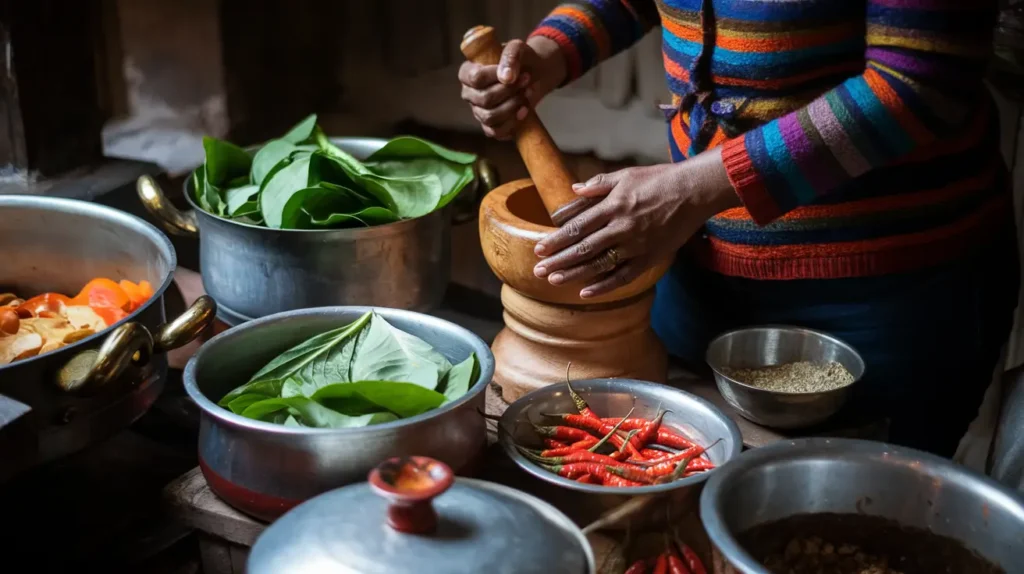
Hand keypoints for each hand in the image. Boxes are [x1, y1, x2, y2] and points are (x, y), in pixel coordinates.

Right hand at [459, 37, 565, 139]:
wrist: (534, 74)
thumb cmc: (520, 59)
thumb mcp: (517, 48)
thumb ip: (510, 56)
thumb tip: (507, 77)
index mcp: (467, 73)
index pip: (475, 78)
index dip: (495, 76)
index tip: (513, 72)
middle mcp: (469, 94)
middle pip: (484, 99)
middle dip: (510, 91)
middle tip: (527, 79)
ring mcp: (478, 111)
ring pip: (490, 116)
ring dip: (513, 105)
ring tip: (527, 92)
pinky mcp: (490, 126)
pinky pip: (496, 132)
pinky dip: (513, 122)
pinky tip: (524, 110)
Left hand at [533, 148, 740, 297]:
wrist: (694, 191)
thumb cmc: (659, 180)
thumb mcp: (626, 174)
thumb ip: (598, 184)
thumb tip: (573, 190)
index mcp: (613, 205)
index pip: (577, 226)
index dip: (556, 239)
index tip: (539, 249)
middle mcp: (621, 227)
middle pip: (583, 247)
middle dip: (558, 260)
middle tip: (538, 270)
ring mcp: (636, 245)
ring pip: (599, 263)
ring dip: (575, 274)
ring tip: (554, 281)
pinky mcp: (650, 257)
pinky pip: (624, 276)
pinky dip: (604, 286)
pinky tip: (586, 292)